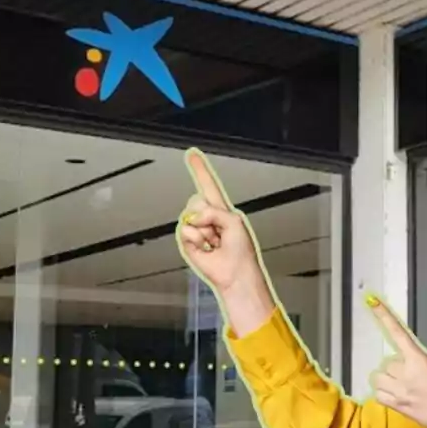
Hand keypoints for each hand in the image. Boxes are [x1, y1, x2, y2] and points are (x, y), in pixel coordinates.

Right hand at [177, 149, 274, 335]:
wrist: (234, 274)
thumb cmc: (240, 252)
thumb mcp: (234, 222)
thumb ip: (214, 211)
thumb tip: (194, 216)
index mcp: (221, 210)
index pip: (209, 185)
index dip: (200, 169)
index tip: (192, 153)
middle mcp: (207, 217)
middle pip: (196, 199)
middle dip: (207, 213)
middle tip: (218, 231)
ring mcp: (197, 229)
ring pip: (190, 215)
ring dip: (206, 230)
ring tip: (215, 242)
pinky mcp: (188, 242)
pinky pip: (186, 231)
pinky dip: (198, 240)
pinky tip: (207, 248)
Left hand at [367, 296, 426, 427]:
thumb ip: (420, 366)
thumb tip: (410, 370)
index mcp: (419, 360)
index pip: (398, 334)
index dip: (384, 317)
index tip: (372, 302)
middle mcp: (406, 373)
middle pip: (387, 363)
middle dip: (395, 368)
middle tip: (410, 376)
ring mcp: (400, 391)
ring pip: (379, 378)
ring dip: (387, 380)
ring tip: (402, 386)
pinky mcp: (398, 406)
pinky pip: (379, 395)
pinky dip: (384, 394)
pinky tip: (396, 396)